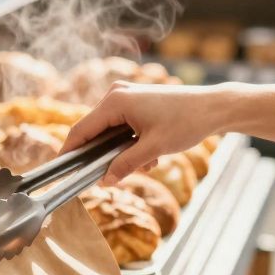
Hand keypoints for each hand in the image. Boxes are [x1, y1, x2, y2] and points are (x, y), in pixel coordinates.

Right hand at [61, 82, 230, 184]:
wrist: (214, 107)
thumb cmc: (186, 122)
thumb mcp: (153, 149)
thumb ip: (125, 165)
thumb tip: (105, 180)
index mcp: (116, 101)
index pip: (81, 130)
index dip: (70, 151)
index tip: (61, 169)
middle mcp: (117, 94)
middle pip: (95, 132)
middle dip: (106, 156)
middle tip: (113, 176)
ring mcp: (127, 96)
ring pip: (111, 132)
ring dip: (124, 152)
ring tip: (148, 161)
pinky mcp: (137, 101)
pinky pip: (123, 127)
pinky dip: (133, 143)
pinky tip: (153, 153)